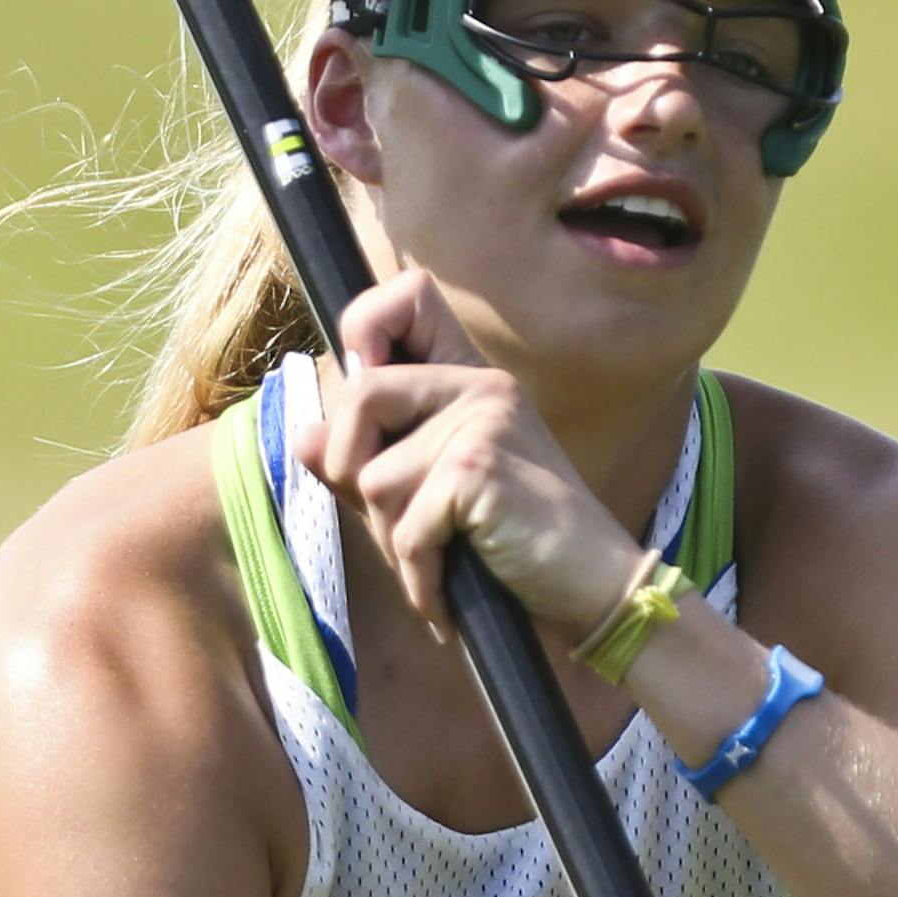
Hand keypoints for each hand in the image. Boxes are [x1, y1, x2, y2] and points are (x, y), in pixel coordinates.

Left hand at [290, 270, 643, 641]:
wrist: (595, 590)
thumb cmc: (516, 545)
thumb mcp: (432, 496)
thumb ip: (370, 460)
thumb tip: (302, 435)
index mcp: (471, 379)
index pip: (409, 296)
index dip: (367, 329)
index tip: (365, 394)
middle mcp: (480, 386)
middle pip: (361, 394)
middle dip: (351, 472)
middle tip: (393, 525)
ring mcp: (483, 422)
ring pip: (374, 476)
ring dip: (393, 541)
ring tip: (435, 567)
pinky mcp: (479, 468)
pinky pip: (407, 528)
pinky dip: (420, 578)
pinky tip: (446, 599)